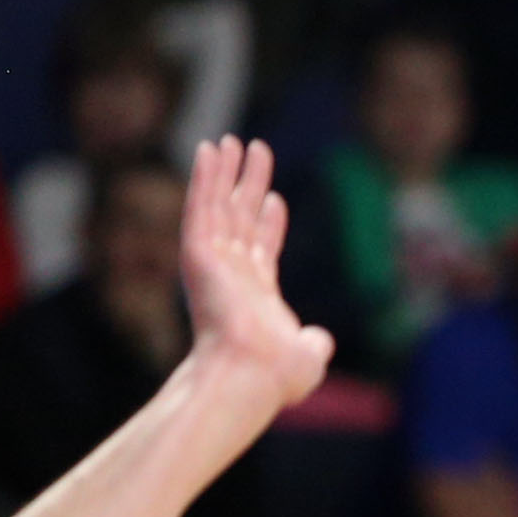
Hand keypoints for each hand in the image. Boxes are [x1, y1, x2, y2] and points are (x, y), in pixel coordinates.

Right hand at [180, 136, 334, 407]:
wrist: (248, 376)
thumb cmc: (275, 375)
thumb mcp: (307, 358)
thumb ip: (314, 343)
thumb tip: (319, 340)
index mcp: (257, 296)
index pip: (262, 249)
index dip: (269, 222)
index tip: (274, 197)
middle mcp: (233, 276)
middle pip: (240, 218)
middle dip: (247, 185)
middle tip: (254, 151)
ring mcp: (214, 263)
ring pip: (219, 206)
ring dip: (224, 172)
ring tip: (230, 141)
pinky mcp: (198, 254)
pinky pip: (202, 207)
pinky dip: (204, 178)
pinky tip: (209, 151)